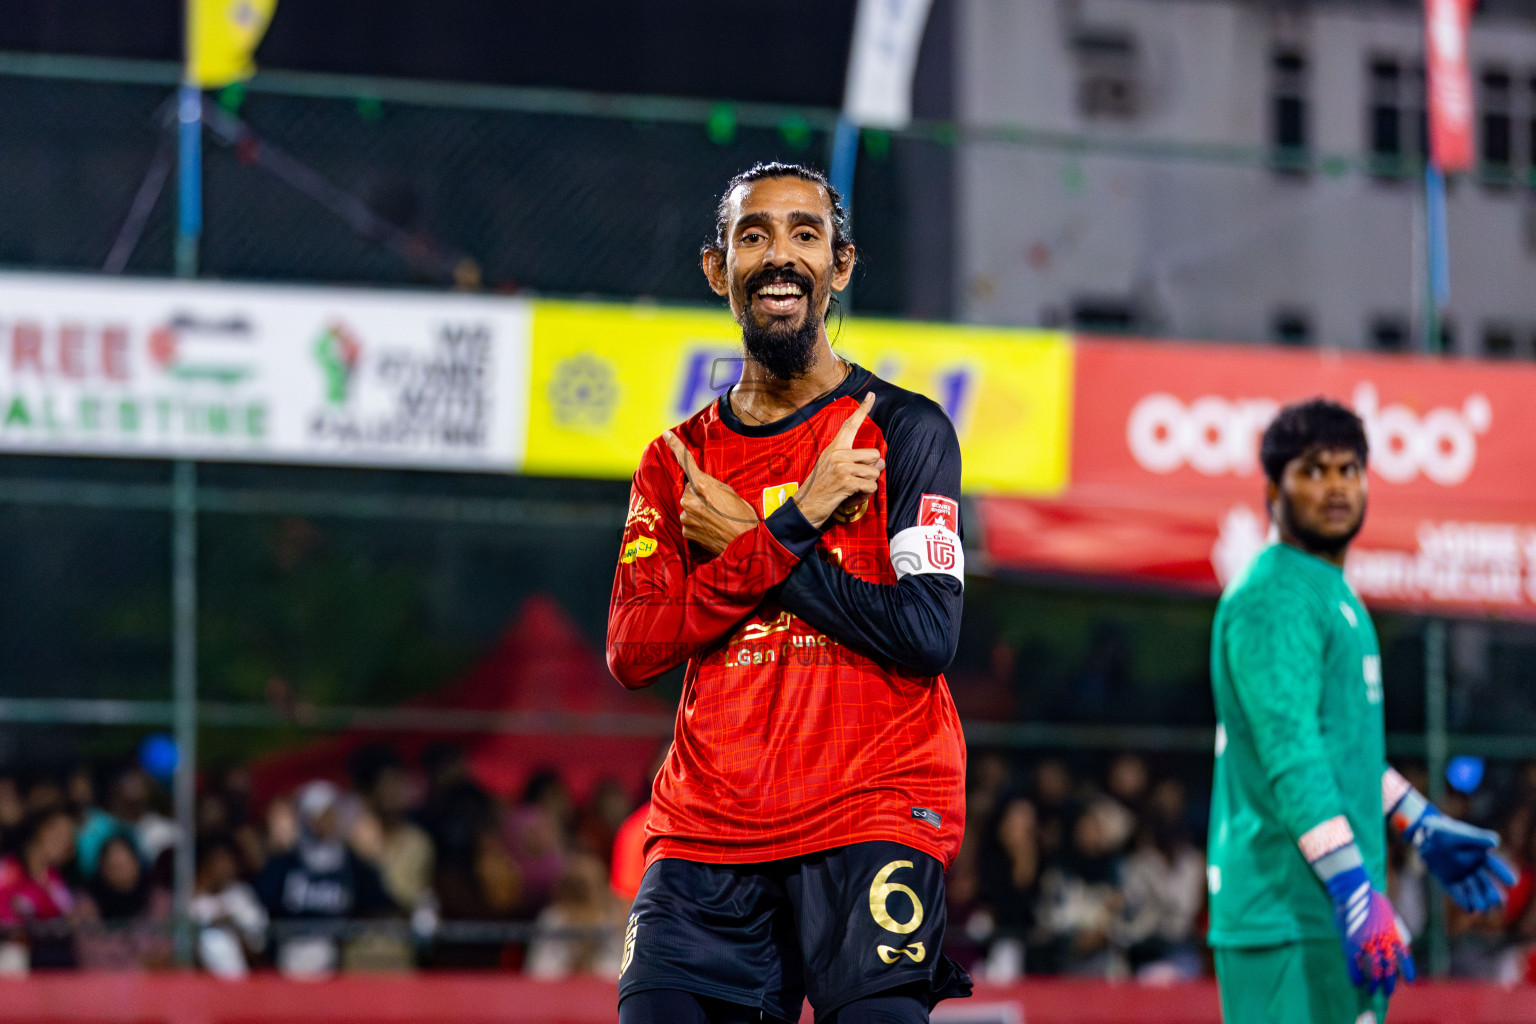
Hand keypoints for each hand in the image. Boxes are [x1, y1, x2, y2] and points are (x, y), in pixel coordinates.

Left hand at [663, 430, 757, 555]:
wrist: (745, 545)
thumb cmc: (744, 518)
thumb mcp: (731, 494)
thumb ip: (712, 486)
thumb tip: (702, 486)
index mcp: (703, 486)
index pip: (686, 463)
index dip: (675, 446)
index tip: (666, 434)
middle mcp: (690, 500)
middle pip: (689, 490)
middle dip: (699, 495)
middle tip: (717, 505)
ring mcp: (686, 517)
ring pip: (689, 507)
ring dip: (698, 510)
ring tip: (717, 519)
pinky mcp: (686, 531)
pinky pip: (689, 521)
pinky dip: (697, 523)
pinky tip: (711, 528)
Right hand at [792, 392, 884, 528]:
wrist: (805, 507)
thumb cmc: (821, 489)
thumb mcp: (832, 469)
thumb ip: (854, 462)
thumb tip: (880, 462)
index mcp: (834, 448)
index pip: (850, 425)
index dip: (863, 409)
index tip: (871, 395)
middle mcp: (838, 453)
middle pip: (875, 455)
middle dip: (872, 470)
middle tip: (859, 480)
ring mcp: (841, 466)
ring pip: (875, 472)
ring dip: (868, 485)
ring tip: (853, 490)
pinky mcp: (845, 480)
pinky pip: (871, 486)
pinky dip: (865, 496)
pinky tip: (851, 498)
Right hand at [1327, 866, 1415, 995]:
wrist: (1353, 889)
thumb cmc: (1369, 897)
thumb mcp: (1388, 912)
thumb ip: (1390, 926)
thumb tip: (1391, 936)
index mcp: (1393, 933)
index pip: (1404, 957)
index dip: (1407, 970)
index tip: (1408, 981)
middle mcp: (1383, 941)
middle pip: (1389, 967)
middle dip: (1388, 982)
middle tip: (1386, 991)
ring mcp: (1368, 942)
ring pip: (1373, 969)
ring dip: (1374, 982)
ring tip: (1372, 991)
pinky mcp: (1352, 942)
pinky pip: (1354, 963)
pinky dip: (1355, 974)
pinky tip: (1356, 982)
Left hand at [1407, 808, 1517, 912]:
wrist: (1426, 837)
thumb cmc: (1444, 832)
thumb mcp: (1458, 834)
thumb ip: (1475, 838)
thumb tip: (1495, 843)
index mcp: (1480, 856)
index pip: (1494, 866)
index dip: (1502, 873)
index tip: (1512, 882)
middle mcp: (1474, 869)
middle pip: (1487, 883)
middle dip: (1493, 893)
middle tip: (1498, 902)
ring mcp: (1463, 877)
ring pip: (1475, 891)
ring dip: (1479, 899)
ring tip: (1482, 908)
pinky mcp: (1451, 883)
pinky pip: (1458, 894)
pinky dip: (1464, 901)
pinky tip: (1469, 908)